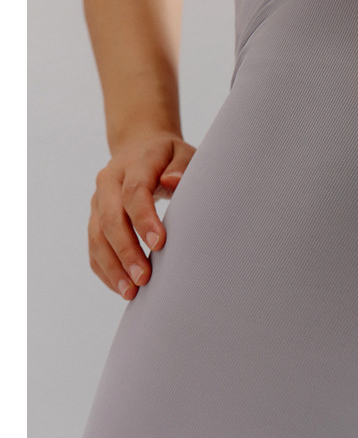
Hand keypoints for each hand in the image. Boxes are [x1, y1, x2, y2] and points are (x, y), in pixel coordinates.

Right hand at [88, 131, 196, 299]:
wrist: (139, 146)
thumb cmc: (169, 156)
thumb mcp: (183, 153)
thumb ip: (182, 167)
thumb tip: (172, 181)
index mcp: (134, 163)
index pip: (134, 192)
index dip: (144, 219)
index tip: (159, 244)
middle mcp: (109, 181)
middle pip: (111, 218)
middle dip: (126, 251)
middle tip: (143, 278)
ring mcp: (98, 200)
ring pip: (97, 236)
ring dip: (112, 266)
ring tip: (130, 291)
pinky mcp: (95, 217)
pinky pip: (93, 246)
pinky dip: (105, 269)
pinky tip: (120, 287)